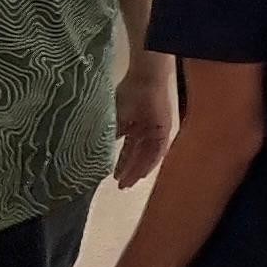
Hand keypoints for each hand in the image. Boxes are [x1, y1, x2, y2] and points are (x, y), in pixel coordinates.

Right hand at [114, 58, 176, 186]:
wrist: (144, 79)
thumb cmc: (128, 93)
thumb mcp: (115, 118)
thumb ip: (111, 134)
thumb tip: (101, 151)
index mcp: (134, 126)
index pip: (128, 150)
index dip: (121, 163)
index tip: (113, 176)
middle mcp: (145, 130)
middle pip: (138, 155)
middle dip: (129, 171)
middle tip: (120, 186)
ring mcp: (156, 130)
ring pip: (148, 156)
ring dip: (138, 170)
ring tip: (128, 183)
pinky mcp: (165, 129)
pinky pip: (159, 150)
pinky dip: (151, 162)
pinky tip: (143, 173)